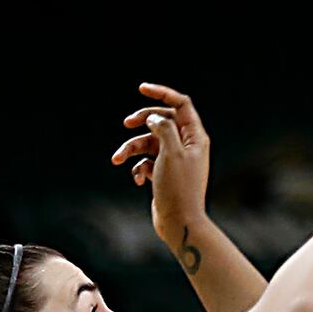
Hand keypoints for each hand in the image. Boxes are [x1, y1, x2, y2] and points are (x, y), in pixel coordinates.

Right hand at [111, 83, 211, 253]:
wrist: (180, 223)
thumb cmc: (179, 189)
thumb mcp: (171, 153)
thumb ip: (163, 129)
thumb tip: (153, 118)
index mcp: (195, 137)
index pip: (181, 104)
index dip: (162, 93)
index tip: (141, 88)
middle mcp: (187, 146)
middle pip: (162, 121)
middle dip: (143, 121)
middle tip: (127, 124)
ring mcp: (174, 160)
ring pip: (148, 143)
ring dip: (130, 149)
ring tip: (116, 160)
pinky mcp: (163, 173)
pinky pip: (146, 161)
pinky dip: (137, 167)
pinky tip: (138, 180)